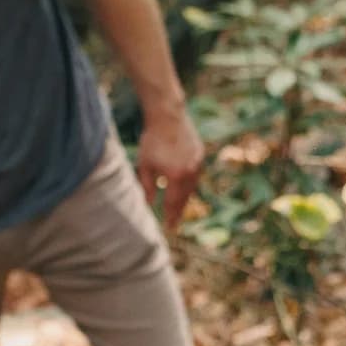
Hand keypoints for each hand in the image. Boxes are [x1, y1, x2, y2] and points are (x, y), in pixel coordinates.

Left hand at [136, 107, 204, 231]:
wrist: (168, 117)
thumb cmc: (152, 141)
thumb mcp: (145, 166)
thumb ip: (147, 187)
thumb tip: (148, 205)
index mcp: (176, 177)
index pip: (172, 203)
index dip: (170, 217)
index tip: (169, 228)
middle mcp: (190, 173)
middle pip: (184, 198)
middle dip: (178, 212)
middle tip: (174, 224)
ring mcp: (197, 164)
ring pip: (192, 187)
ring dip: (184, 199)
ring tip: (177, 208)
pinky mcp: (200, 155)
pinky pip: (195, 175)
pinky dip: (188, 184)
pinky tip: (182, 188)